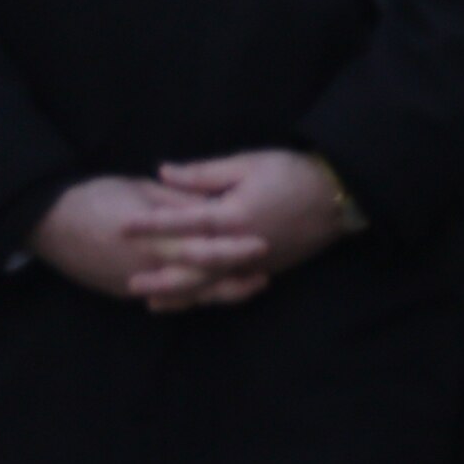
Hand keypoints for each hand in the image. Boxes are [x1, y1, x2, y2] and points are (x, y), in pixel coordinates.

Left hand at [39, 151, 352, 311]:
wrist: (340, 196)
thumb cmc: (294, 172)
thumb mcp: (249, 163)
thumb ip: (204, 173)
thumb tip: (164, 174)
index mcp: (234, 215)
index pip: (183, 222)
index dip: (151, 224)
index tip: (122, 227)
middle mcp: (241, 245)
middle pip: (192, 266)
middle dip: (159, 274)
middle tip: (129, 282)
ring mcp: (255, 262)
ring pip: (209, 284)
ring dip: (178, 294)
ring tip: (149, 300)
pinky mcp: (266, 268)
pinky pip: (228, 287)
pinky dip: (204, 295)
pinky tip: (188, 300)